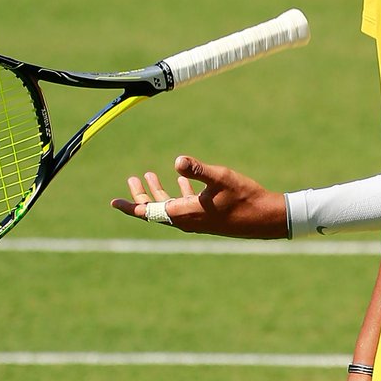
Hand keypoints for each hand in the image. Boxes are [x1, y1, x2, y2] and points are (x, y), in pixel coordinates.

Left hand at [111, 155, 287, 238]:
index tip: (114, 202)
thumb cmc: (244, 198)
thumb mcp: (220, 178)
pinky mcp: (208, 216)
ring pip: (169, 206)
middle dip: (141, 194)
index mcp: (184, 213)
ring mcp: (198, 219)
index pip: (148, 212)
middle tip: (131, 179)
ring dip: (159, 191)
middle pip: (155, 208)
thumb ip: (198, 169)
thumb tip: (178, 160)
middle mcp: (187, 219)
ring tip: (148, 175)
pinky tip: (180, 181)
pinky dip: (178, 192)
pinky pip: (185, 205)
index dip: (130, 206)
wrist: (266, 218)